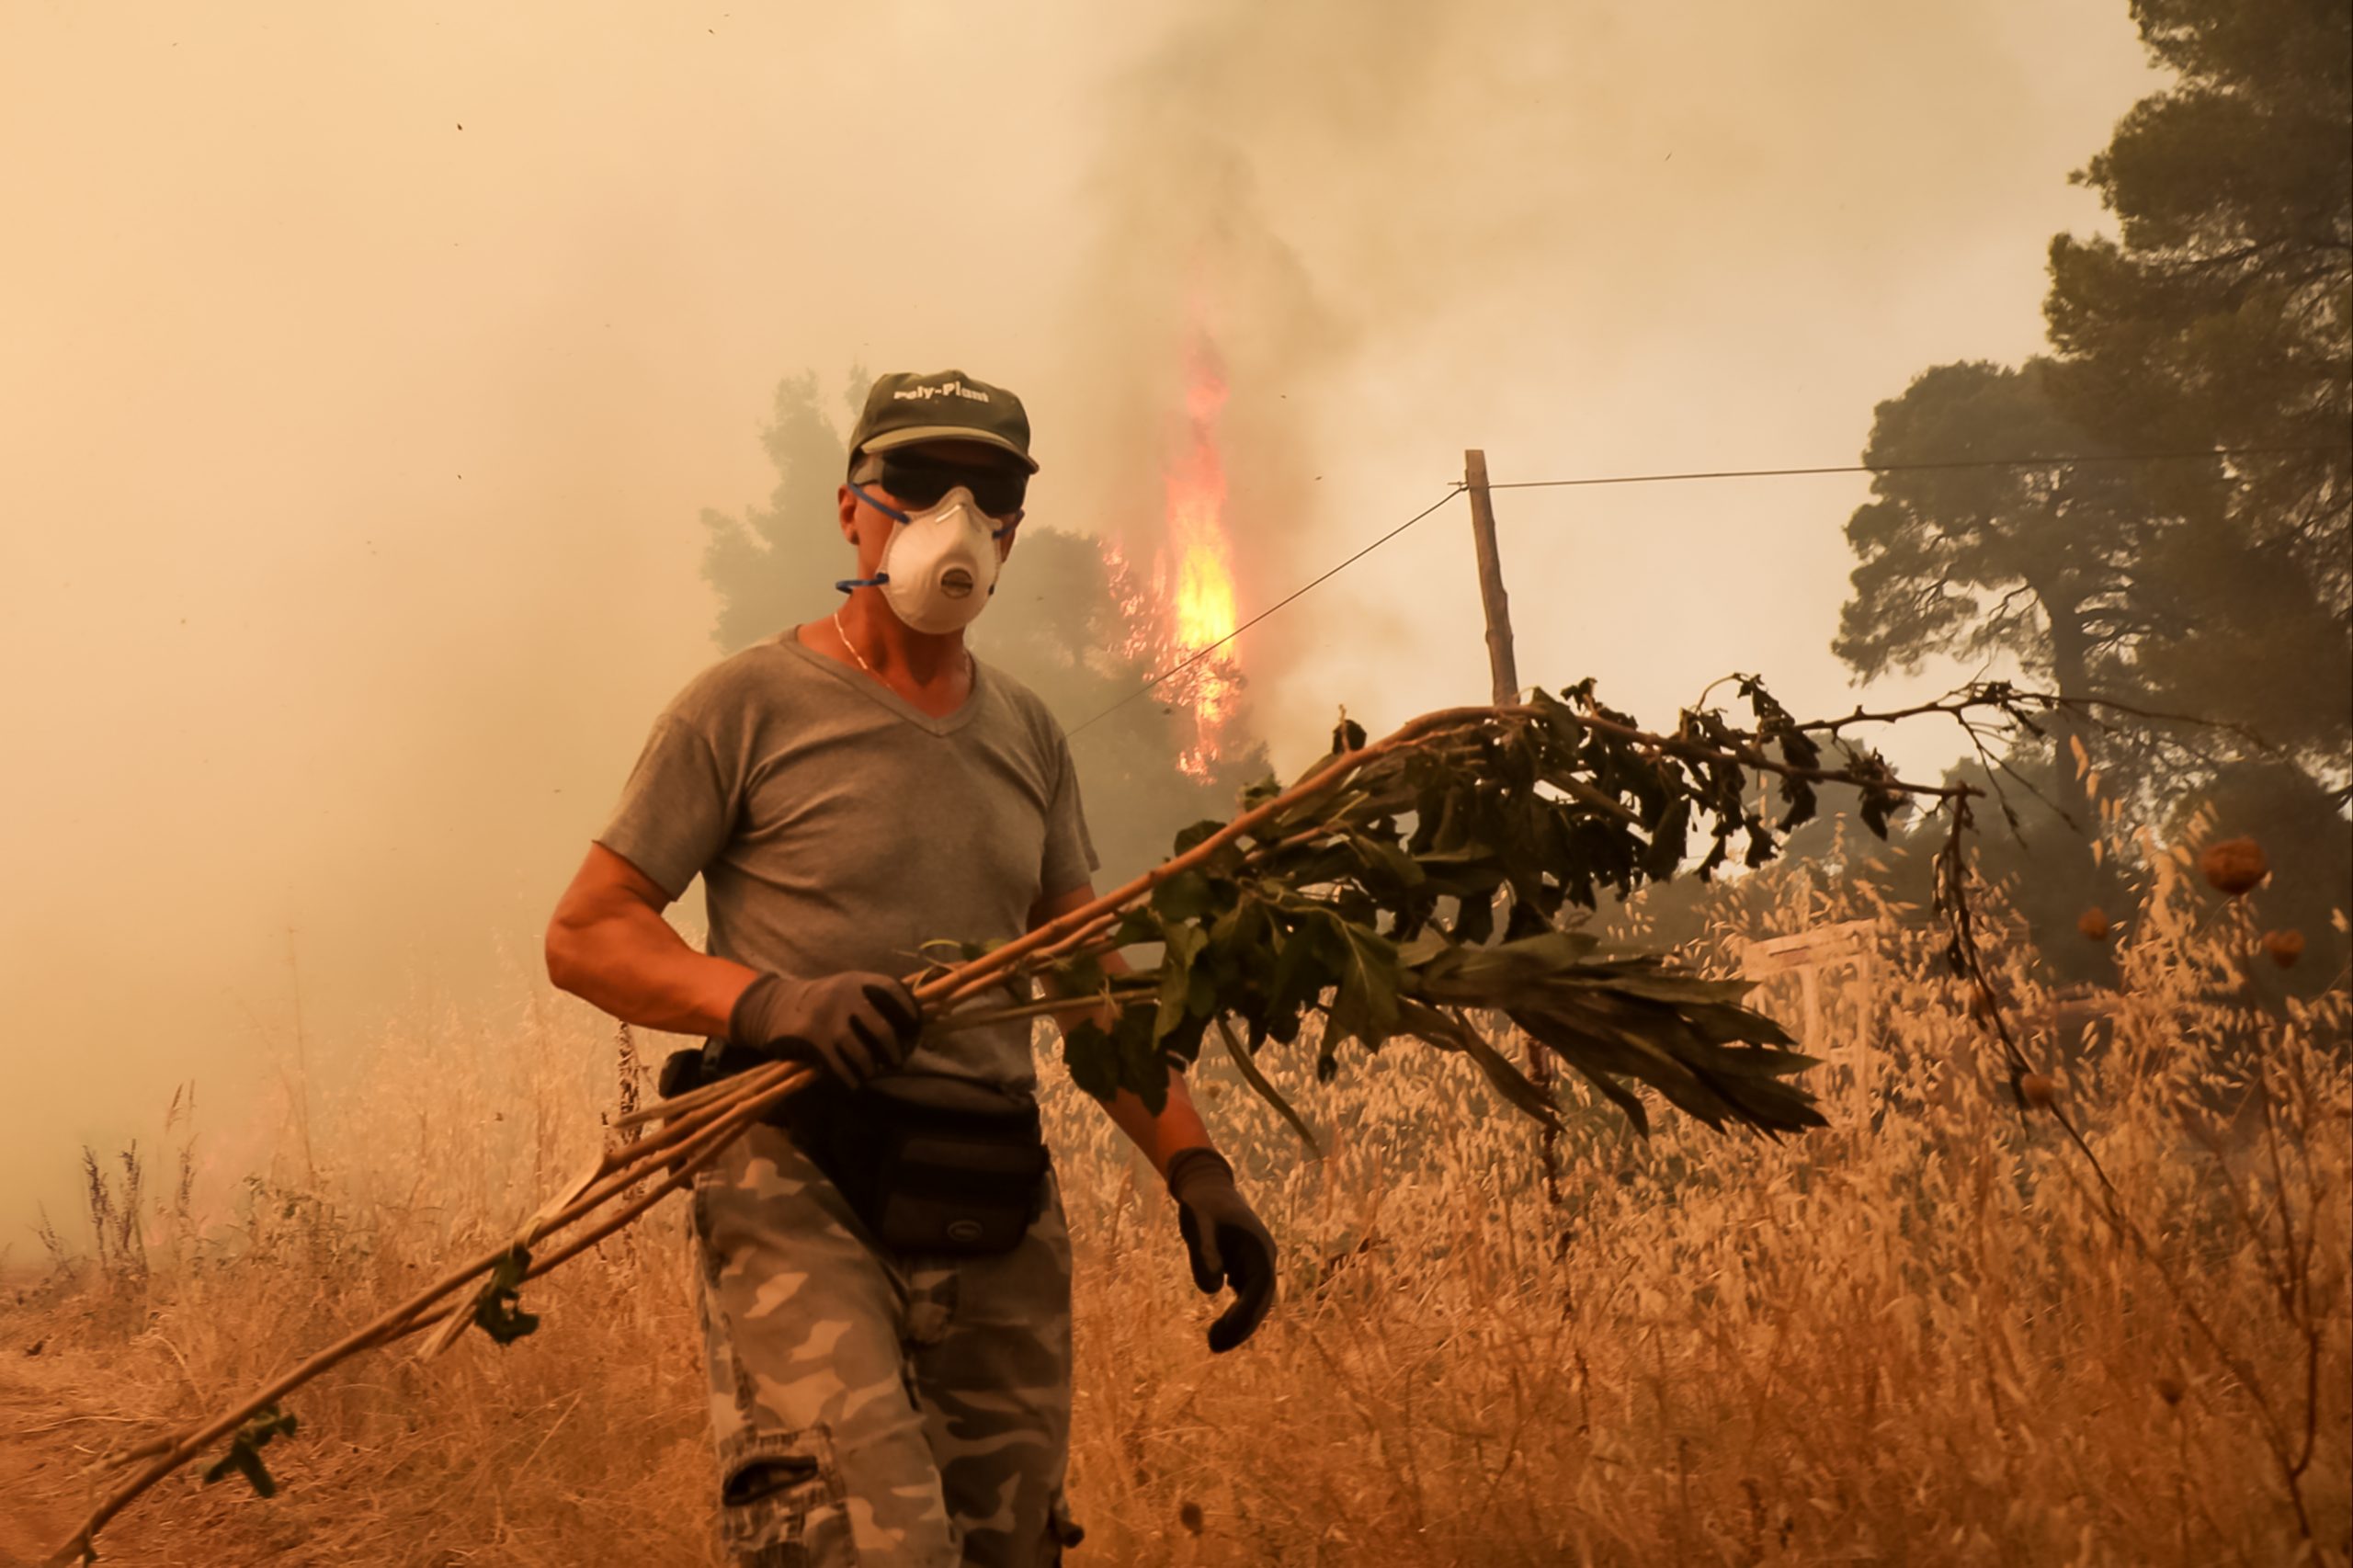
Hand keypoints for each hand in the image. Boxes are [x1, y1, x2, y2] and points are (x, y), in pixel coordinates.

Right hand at [727, 971, 921, 1088]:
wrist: (775, 1006)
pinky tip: (853, 1083)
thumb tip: (911, 1021)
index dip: (908, 1008)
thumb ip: (872, 998)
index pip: (892, 990)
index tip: (916, 1025)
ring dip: (870, 1068)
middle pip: (882, 1029)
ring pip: (861, 1052)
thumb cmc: (821, 1001)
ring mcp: (827, 1018)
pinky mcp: (812, 1039)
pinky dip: (849, 1078)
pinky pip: (838, 1065)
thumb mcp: (845, 988)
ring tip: (871, 1072)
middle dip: (894, 1050)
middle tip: (896, 1061)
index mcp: (857, 981)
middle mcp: (844, 996)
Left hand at [1165, 1147, 1276, 1351]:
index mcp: (1260, 1249)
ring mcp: (1256, 1263)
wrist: (1205, 1187)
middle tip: (1215, 1346)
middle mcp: (1263, 1258)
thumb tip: (1212, 1291)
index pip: (1260, 1289)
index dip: (1244, 1315)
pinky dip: (1237, 1313)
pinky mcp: (1245, 1267)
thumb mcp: (1198, 1224)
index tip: (1223, 1333)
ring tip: (1214, 1341)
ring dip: (1240, 1323)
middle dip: (1242, 1326)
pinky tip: (1220, 1327)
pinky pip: (1246, 1296)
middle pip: (1261, 1301)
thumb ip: (1204, 1254)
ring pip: (1255, 1301)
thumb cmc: (1201, 1204)